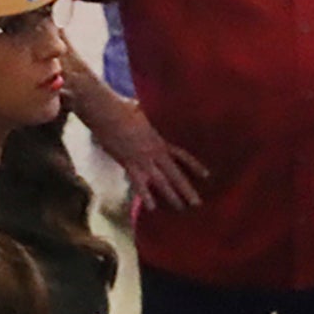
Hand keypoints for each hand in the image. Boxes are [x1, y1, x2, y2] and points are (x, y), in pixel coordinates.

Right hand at [81, 92, 208, 213]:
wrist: (107, 111)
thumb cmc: (119, 108)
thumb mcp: (137, 110)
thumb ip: (141, 113)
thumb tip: (136, 106)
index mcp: (158, 139)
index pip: (181, 155)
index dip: (194, 166)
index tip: (207, 176)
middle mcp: (155, 151)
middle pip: (175, 173)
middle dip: (187, 189)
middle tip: (197, 203)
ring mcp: (143, 158)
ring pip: (161, 180)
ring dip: (172, 195)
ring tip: (181, 208)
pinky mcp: (128, 162)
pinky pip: (139, 182)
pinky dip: (145, 195)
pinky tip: (151, 208)